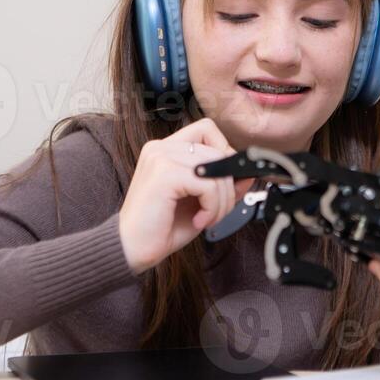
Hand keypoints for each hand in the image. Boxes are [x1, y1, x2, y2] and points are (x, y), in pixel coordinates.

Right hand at [118, 118, 253, 273]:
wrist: (130, 249)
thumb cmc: (161, 227)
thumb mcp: (200, 202)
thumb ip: (221, 185)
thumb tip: (248, 174)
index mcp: (167, 150)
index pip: (207, 130)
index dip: (225, 153)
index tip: (225, 184)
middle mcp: (161, 148)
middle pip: (217, 151)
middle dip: (228, 187)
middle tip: (216, 212)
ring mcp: (161, 158)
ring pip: (216, 168)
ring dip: (221, 201)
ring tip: (207, 218)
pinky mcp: (164, 174)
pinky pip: (207, 184)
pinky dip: (212, 206)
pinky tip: (198, 220)